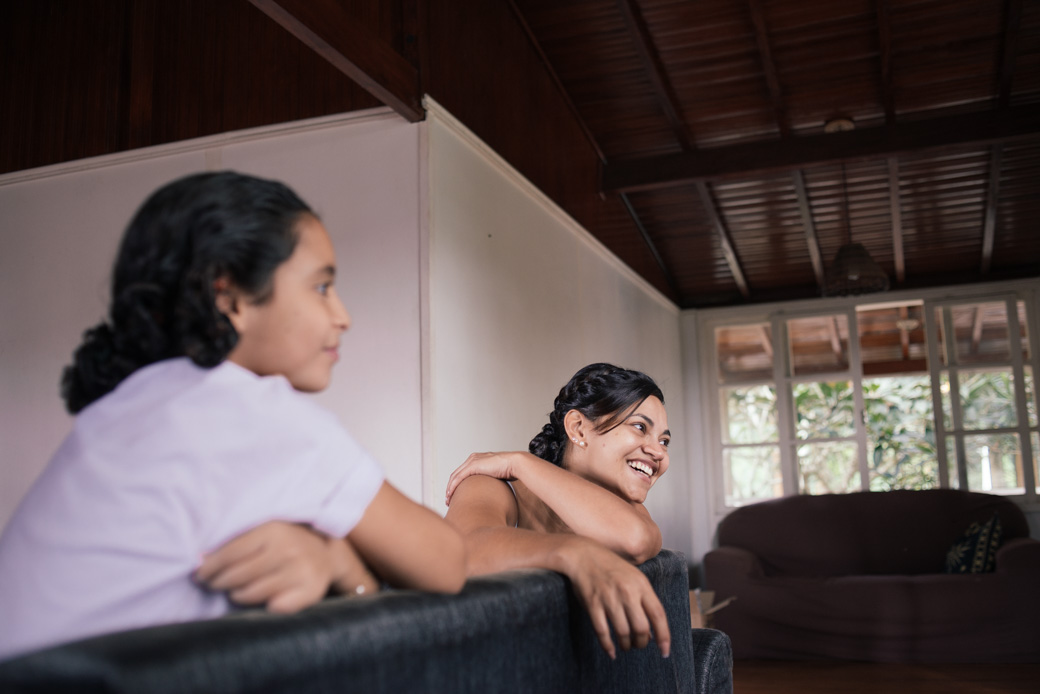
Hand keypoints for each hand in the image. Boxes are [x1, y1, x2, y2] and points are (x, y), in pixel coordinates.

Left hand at [196, 521, 344, 612]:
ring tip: (236, 591)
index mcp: (273, 531)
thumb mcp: (265, 533)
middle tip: (213, 585)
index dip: (209, 567)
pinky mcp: (310, 592)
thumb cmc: (285, 543)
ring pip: (252, 594)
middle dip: (218, 583)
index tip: (200, 575)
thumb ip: (236, 545)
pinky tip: (261, 600)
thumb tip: (200, 561)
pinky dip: (263, 606)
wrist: (326, 553)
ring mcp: (300, 572)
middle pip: (237, 575)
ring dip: (237, 595)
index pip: (230, 554)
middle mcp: (288, 550)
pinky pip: (274, 608)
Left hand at [445, 451, 524, 505]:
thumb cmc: (510, 470)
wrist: (515, 464)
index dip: (456, 483)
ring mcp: (472, 461)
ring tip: (448, 500)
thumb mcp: (496, 475)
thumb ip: (489, 480)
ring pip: (455, 476)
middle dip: (450, 487)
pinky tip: (450, 495)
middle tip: (448, 499)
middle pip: (456, 474)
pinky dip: (452, 487)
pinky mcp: (473, 465)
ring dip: (449, 489)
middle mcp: (473, 458)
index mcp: (478, 459)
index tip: (455, 494)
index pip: (462, 472)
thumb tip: (490, 491)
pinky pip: (458, 477)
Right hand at [563, 539, 670, 659]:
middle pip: (641, 628)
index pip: (658, 615)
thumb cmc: (611, 567)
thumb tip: (651, 631)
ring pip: (623, 633)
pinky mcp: (593, 604)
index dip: (663, 636)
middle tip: (639, 645)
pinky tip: (611, 651)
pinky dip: (608, 646)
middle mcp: (627, 592)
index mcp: (641, 584)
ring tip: (626, 646)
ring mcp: (609, 598)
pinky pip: (603, 632)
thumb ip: (643, 599)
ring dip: (626, 645)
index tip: (665, 651)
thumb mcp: (634, 577)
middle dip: (642, 643)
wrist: (583, 555)